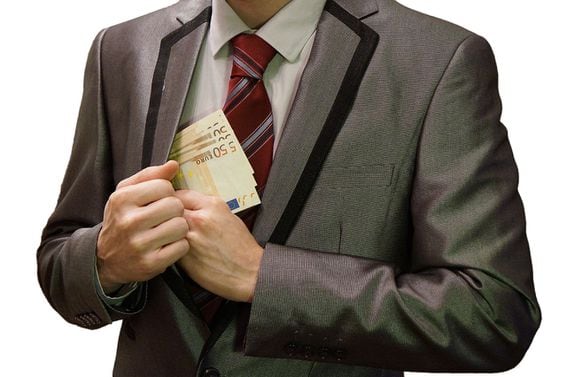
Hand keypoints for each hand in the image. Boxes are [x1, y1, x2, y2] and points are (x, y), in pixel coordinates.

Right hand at [96, 161, 188, 292]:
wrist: (105, 259)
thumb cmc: (123, 218)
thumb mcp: (127, 193)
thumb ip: (151, 176)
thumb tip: (174, 164)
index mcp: (122, 199)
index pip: (164, 186)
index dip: (167, 193)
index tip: (159, 201)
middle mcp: (128, 221)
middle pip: (175, 205)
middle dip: (175, 210)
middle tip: (165, 217)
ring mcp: (139, 244)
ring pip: (181, 226)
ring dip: (179, 228)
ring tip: (167, 230)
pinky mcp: (150, 264)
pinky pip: (182, 247)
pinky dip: (179, 246)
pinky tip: (167, 245)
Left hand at [174, 190, 263, 302]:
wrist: (249, 273)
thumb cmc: (241, 248)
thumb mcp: (229, 217)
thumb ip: (208, 209)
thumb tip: (190, 206)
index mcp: (213, 205)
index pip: (181, 193)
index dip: (173, 200)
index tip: (171, 205)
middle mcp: (200, 218)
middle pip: (169, 208)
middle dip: (166, 214)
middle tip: (167, 221)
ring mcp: (191, 237)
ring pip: (166, 226)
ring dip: (165, 230)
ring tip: (170, 235)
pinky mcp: (184, 256)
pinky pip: (168, 245)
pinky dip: (168, 246)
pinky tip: (175, 249)